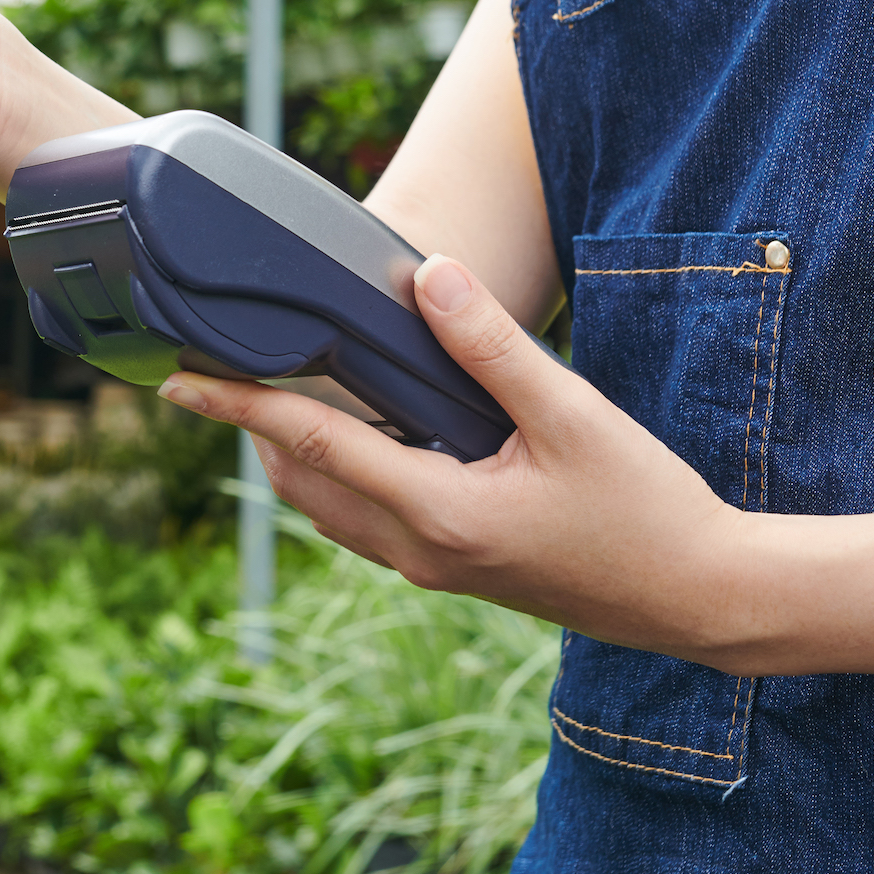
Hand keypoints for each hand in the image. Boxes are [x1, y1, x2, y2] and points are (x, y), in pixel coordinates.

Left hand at [158, 255, 758, 663]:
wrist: (697, 596)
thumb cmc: (644, 509)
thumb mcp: (572, 416)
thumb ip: (493, 347)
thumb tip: (429, 277)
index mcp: (438, 514)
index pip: (312, 447)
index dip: (239, 406)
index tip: (175, 381)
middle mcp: (419, 551)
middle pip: (302, 482)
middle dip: (254, 426)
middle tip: (217, 362)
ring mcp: (434, 568)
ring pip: (331, 507)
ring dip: (296, 453)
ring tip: (273, 386)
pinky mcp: (454, 568)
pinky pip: (368, 519)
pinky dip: (340, 473)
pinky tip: (359, 429)